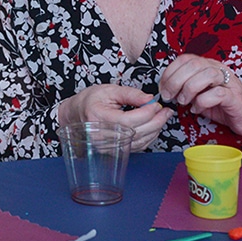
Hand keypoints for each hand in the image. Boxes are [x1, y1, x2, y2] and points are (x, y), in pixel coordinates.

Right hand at [58, 83, 172, 152]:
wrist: (76, 113)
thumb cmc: (90, 101)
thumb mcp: (108, 90)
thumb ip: (130, 94)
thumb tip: (150, 99)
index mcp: (98, 118)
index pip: (128, 120)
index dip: (147, 113)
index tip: (156, 104)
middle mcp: (102, 135)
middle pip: (137, 132)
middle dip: (156, 121)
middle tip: (165, 111)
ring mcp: (108, 145)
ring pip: (140, 142)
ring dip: (155, 130)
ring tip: (162, 117)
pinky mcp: (114, 150)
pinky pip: (137, 146)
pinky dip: (149, 137)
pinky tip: (153, 126)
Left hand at [159, 53, 241, 134]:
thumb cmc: (220, 102)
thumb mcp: (196, 92)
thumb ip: (181, 86)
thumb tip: (163, 88)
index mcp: (205, 65)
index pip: (183, 59)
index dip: (169, 73)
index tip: (163, 88)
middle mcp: (217, 69)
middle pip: (193, 65)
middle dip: (175, 82)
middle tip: (170, 96)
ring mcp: (227, 82)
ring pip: (206, 75)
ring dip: (189, 90)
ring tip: (184, 102)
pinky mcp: (235, 97)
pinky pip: (218, 94)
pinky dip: (202, 102)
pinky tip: (197, 108)